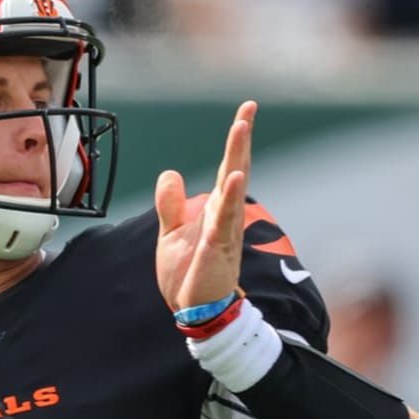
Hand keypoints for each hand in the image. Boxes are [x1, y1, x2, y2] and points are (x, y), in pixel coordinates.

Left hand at [154, 101, 255, 313]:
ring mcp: (223, 233)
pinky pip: (223, 224)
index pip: (227, 168)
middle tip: (248, 110)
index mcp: (215, 209)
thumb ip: (171, 204)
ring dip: (236, 162)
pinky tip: (234, 181)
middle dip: (240, 141)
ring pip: (232, 193)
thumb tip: (170, 172)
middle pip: (235, 172)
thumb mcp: (171, 233)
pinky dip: (228, 203)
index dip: (236, 141)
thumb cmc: (189, 272)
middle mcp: (225, 217)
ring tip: (240, 132)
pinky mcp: (215, 252)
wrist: (194, 309)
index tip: (246, 111)